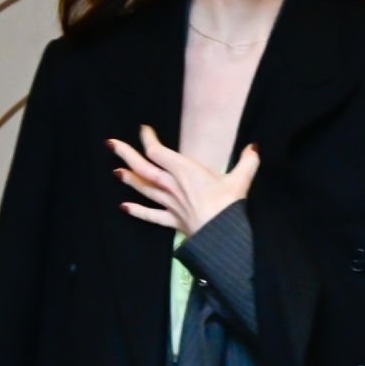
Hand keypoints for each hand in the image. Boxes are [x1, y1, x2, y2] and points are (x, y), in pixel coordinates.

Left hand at [109, 124, 259, 237]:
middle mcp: (172, 185)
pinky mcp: (172, 221)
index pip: (158, 151)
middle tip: (111, 144)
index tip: (143, 130)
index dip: (148, 139)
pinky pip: (150, 216)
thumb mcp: (240, 179)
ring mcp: (169, 204)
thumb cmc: (228, 206)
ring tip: (116, 172)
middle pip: (143, 168)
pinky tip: (124, 207)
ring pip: (144, 189)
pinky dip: (137, 211)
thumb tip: (254, 148)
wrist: (221, 235)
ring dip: (129, 180)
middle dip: (126, 154)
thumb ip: (247, 161)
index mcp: (184, 170)